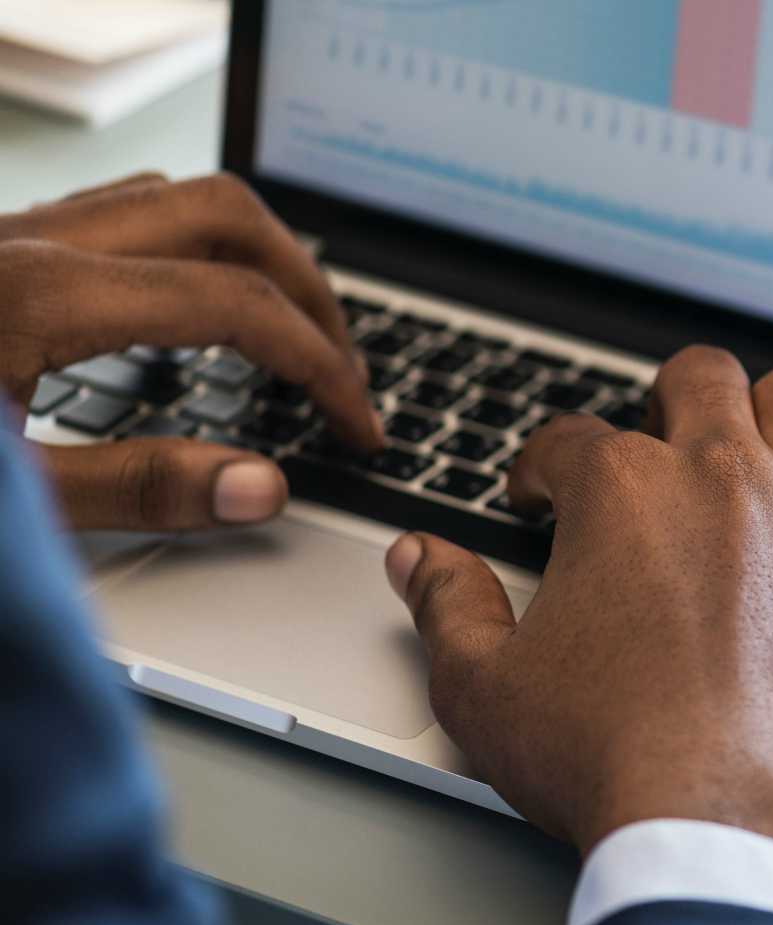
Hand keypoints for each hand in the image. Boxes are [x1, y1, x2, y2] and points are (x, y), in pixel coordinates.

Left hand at [1, 172, 382, 529]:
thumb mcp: (6, 497)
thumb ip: (132, 489)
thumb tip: (261, 486)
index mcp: (38, 292)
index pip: (234, 303)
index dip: (319, 366)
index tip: (356, 424)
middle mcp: (27, 238)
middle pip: (225, 215)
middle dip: (307, 290)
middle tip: (341, 369)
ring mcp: (6, 232)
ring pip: (171, 198)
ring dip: (251, 257)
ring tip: (287, 334)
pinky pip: (116, 215)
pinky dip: (186, 254)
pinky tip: (189, 317)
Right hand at [383, 348, 772, 887]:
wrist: (731, 828)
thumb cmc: (610, 763)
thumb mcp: (486, 691)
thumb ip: (448, 608)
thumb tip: (420, 558)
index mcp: (623, 493)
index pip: (571, 440)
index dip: (545, 468)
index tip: (543, 499)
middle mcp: (724, 478)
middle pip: (702, 381)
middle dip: (670, 403)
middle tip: (661, 450)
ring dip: (772, 416)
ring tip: (756, 455)